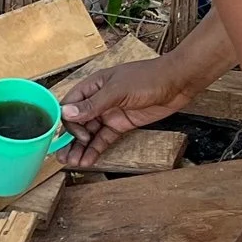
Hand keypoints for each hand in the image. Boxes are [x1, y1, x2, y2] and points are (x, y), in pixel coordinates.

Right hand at [58, 51, 198, 167]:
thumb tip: (67, 113)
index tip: (76, 135)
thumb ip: (93, 104)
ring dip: (81, 148)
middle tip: (64, 157)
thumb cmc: (148, 78)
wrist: (177, 83)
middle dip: (70, 140)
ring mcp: (109, 113)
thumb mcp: (118, 91)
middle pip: (78, 122)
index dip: (68, 122)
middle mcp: (98, 100)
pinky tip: (88, 160)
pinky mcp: (121, 124)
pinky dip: (96, 149)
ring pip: (89, 133)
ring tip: (73, 163)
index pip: (70, 105)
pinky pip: (104, 138)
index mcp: (93, 86)